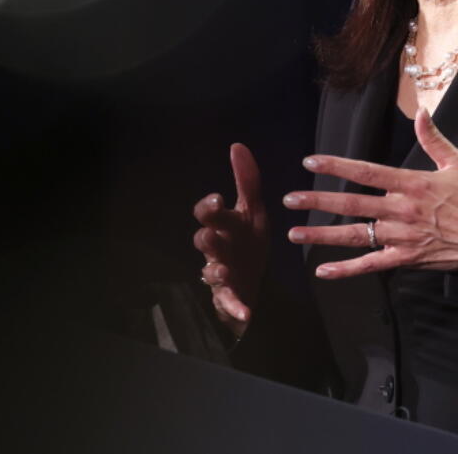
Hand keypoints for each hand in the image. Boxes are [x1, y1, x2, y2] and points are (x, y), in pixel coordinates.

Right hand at [192, 143, 268, 337]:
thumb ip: (246, 181)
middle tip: (211, 235)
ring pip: (210, 271)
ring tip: (222, 270)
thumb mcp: (253, 212)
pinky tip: (245, 312)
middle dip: (207, 238)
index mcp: (224, 226)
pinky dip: (234, 307)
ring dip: (215, 270)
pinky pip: (228, 303)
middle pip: (204, 241)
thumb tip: (237, 145)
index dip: (209, 208)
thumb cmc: (248, 243)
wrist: (253, 283)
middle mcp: (217, 248)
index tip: (218, 200)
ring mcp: (221, 273)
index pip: (208, 214)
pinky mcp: (229, 296)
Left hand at [283, 108, 457, 277]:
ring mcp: (401, 237)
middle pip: (351, 204)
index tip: (311, 162)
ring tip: (294, 232)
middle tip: (289, 198)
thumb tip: (421, 111)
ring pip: (354, 235)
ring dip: (322, 235)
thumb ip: (434, 139)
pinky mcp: (406, 259)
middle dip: (317, 201)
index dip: (336, 166)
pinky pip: (371, 265)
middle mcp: (401, 210)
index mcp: (412, 183)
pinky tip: (323, 271)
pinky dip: (346, 270)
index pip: (366, 172)